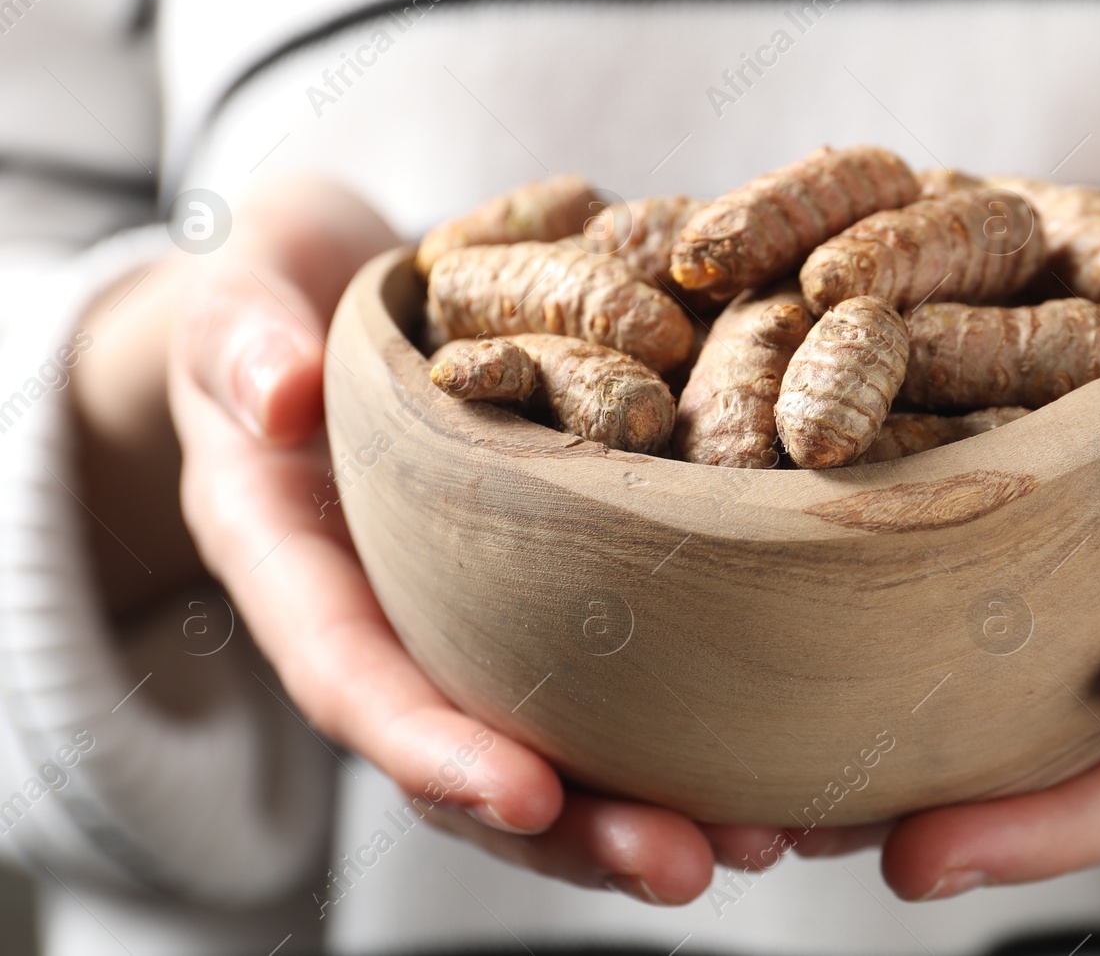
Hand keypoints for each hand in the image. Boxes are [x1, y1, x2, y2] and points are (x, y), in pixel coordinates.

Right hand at [166, 178, 785, 902]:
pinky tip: (791, 754)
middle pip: (476, 755)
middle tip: (687, 865)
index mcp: (298, 573)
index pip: (355, 681)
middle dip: (578, 828)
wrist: (323, 307)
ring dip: (657, 803)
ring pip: (561, 741)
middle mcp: (394, 622)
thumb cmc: (268, 309)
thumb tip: (275, 394)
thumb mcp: (235, 309)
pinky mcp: (550, 587)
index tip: (527, 794)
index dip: (434, 750)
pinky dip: (700, 722)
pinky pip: (620, 670)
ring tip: (769, 840)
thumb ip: (239, 345)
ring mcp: (474, 615)